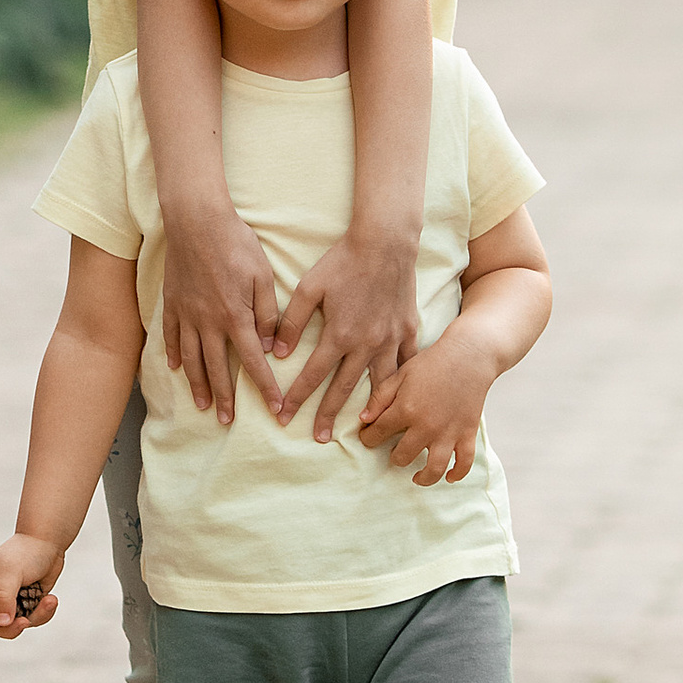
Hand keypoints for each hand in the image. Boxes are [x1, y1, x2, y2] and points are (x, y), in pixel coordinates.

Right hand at [0, 532, 64, 636]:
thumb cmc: (26, 552)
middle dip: (13, 627)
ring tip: (50, 600)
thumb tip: (2, 622)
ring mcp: (8, 600)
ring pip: (15, 625)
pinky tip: (51, 598)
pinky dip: (42, 613)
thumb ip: (3, 597)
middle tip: (27, 622)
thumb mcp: (11, 572)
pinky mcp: (24, 603)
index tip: (16, 618)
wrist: (47, 542)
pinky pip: (30, 619)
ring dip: (34, 617)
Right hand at [160, 192, 297, 428]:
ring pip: (192, 359)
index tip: (275, 409)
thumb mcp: (263, 275)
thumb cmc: (235, 243)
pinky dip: (174, 355)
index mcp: (236, 317)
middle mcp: (209, 322)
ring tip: (202, 406)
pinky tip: (176, 368)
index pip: (253, 362)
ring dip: (198, 385)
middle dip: (225, 397)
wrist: (196, 220)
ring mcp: (187, 314)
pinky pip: (172, 336)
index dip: (265, 388)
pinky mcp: (172, 302)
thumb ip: (268, 313)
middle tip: (228, 421)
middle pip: (217, 368)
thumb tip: (271, 345)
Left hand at [277, 230, 419, 444]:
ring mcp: (390, 340)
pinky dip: (401, 383)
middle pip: (343, 388)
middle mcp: (365, 344)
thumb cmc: (343, 262)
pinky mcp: (407, 332)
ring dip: (370, 408)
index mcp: (338, 334)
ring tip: (365, 429)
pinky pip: (406, 365)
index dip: (295, 398)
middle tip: (318, 438)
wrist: (386, 243)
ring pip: (379, 383)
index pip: (312, 375)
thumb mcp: (309, 287)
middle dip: (327, 414)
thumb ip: (291, 322)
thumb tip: (275, 352)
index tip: (283, 416)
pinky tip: (398, 398)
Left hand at [359, 327, 497, 486]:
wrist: (468, 356)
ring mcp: (448, 432)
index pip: (378, 434)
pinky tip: (448, 477)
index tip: (368, 438)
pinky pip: (464, 463)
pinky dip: (456, 474)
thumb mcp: (400, 374)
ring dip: (423, 477)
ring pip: (433, 468)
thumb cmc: (431, 363)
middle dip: (395, 457)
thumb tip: (363, 420)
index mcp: (405, 409)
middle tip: (394, 453)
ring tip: (416, 477)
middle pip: (403, 456)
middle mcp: (426, 426)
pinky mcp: (467, 434)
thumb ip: (380, 398)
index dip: (368, 438)